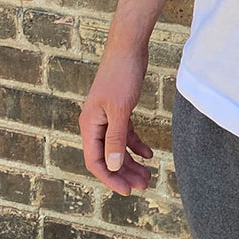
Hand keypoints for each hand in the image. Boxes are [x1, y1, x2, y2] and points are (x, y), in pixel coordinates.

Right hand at [79, 48, 153, 195]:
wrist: (128, 47)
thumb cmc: (122, 75)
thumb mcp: (121, 109)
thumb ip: (116, 138)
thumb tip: (112, 166)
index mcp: (90, 125)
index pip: (95, 161)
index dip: (110, 178)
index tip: (127, 191)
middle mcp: (95, 123)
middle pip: (107, 157)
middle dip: (124, 173)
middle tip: (144, 185)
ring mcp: (107, 116)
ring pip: (117, 147)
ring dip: (130, 161)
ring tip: (148, 175)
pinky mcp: (119, 109)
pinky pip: (125, 133)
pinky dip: (135, 144)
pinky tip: (149, 154)